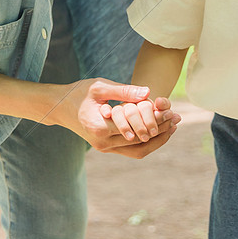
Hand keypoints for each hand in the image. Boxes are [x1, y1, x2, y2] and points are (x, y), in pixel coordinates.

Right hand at [53, 78, 180, 157]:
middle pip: (140, 142)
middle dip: (161, 131)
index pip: (136, 128)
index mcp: (100, 128)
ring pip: (138, 151)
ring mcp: (104, 148)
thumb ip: (124, 91)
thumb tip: (148, 92)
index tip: (171, 110)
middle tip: (178, 117)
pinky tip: (160, 130)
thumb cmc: (79, 93)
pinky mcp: (107, 148)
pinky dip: (147, 142)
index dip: (156, 121)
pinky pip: (131, 150)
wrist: (60, 107)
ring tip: (173, 125)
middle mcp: (103, 143)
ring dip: (157, 140)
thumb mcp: (100, 87)